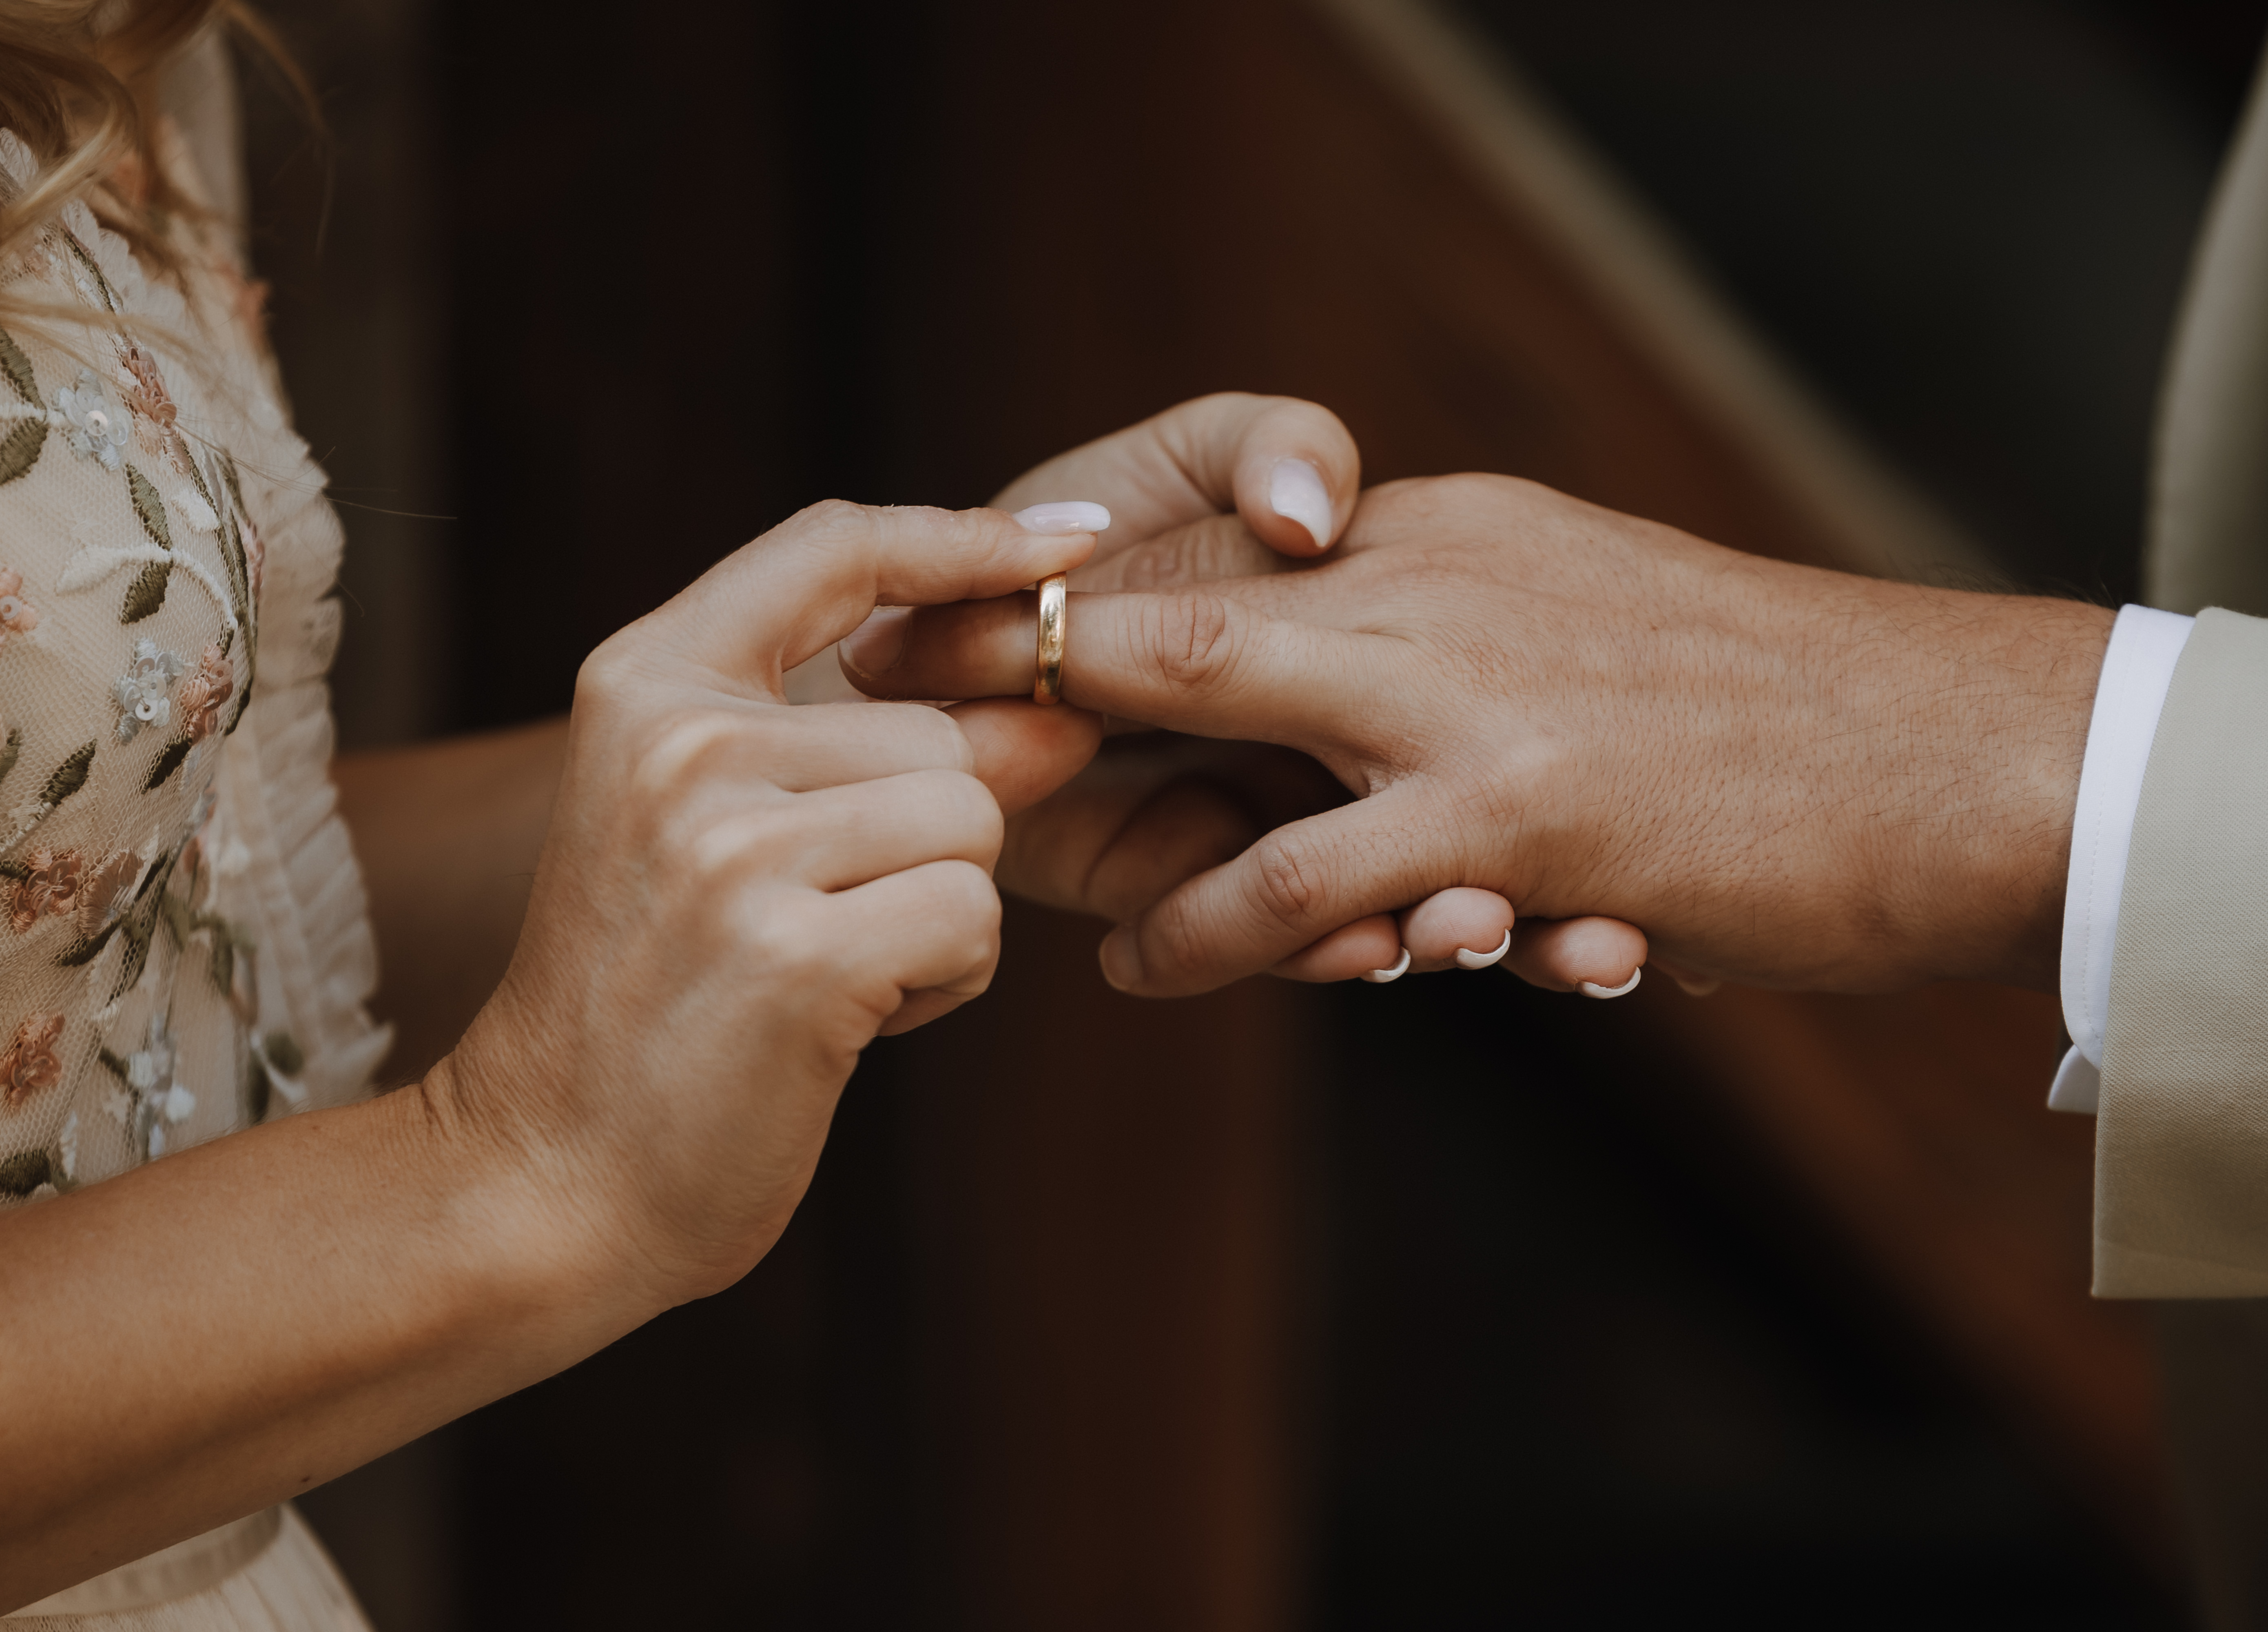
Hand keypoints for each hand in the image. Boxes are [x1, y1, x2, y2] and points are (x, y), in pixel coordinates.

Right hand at [430, 501, 1102, 1307]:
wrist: (548, 1176)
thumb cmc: (659, 1003)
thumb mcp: (742, 833)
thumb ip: (890, 748)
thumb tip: (1064, 713)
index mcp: (645, 682)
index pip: (834, 548)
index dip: (968, 537)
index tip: (1073, 540)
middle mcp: (681, 743)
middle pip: (946, 731)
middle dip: (934, 838)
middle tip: (823, 921)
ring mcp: (733, 846)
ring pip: (973, 823)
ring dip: (941, 912)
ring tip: (830, 969)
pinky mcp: (797, 953)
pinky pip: (972, 915)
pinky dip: (943, 979)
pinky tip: (845, 1022)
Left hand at [844, 474, 2111, 998]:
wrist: (1956, 755)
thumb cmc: (1769, 714)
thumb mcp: (1581, 628)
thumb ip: (1450, 642)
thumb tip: (1346, 683)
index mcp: (1449, 532)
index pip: (1223, 544)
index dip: (1090, 595)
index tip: (979, 638)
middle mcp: (1439, 582)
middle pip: (1175, 605)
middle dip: (1033, 665)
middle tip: (921, 728)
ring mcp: (1471, 692)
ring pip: (1215, 732)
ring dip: (1115, 820)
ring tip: (1065, 910)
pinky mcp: (1519, 812)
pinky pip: (1305, 881)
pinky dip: (1211, 929)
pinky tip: (1156, 966)